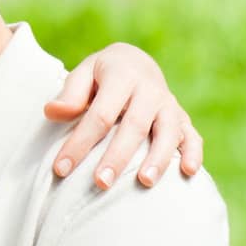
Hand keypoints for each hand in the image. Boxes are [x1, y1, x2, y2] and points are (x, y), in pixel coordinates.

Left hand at [45, 43, 202, 189]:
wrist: (135, 63)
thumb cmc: (101, 76)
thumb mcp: (83, 74)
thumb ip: (70, 94)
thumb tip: (52, 112)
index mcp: (121, 77)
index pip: (99, 114)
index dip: (80, 142)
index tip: (61, 168)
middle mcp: (149, 90)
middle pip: (134, 126)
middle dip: (117, 156)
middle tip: (101, 182)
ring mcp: (169, 105)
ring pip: (167, 132)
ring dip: (158, 158)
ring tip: (144, 181)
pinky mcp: (183, 118)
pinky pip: (192, 136)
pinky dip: (193, 152)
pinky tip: (188, 173)